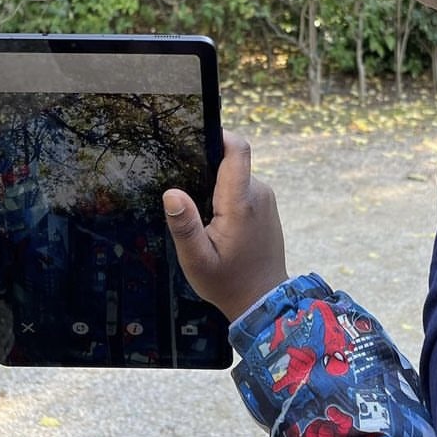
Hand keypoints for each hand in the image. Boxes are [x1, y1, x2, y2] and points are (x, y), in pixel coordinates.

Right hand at [163, 131, 286, 321]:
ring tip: (199, 214)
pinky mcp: (266, 206)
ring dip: (216, 187)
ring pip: (235, 176)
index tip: (194, 136)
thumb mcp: (197, 260)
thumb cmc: (228, 283)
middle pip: (231, 161)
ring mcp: (265, 199)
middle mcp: (258, 194)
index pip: (237, 150)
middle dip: (206, 170)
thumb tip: (171, 192)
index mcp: (241, 202)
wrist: (263, 301)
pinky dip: (226, 197)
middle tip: (185, 192)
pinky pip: (242, 188)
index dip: (218, 135)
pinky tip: (214, 221)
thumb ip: (185, 225)